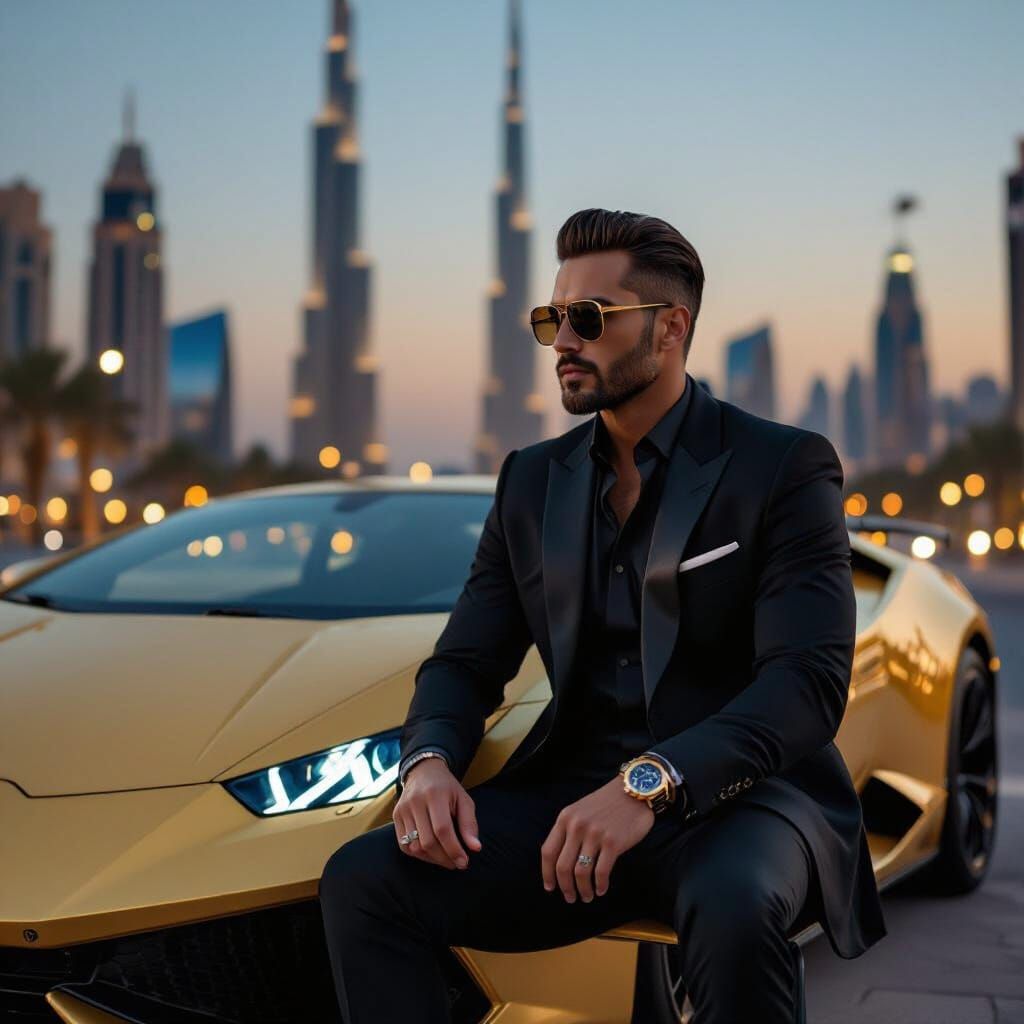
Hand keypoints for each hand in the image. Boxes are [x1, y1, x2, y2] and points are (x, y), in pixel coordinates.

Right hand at [393, 757, 481, 869]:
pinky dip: (418, 855)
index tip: (464, 862)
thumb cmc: (447, 788)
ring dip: (432, 859)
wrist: (424, 771)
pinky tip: (431, 854)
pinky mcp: (395, 816)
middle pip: (427, 841)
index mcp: (435, 794)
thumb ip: (469, 824)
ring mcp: (403, 809)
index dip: (453, 849)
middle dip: (444, 858)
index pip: (442, 829)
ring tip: (446, 859)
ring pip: (415, 846)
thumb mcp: (463, 799)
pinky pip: (404, 845)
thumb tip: (475, 848)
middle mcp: (415, 802)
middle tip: (456, 864)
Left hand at [540, 775, 654, 902]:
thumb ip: (568, 830)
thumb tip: (559, 861)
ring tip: (587, 897)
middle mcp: (577, 826)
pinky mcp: (613, 842)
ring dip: (583, 890)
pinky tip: (601, 889)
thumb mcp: (580, 810)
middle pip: (562, 867)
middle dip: (565, 887)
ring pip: (581, 872)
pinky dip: (600, 885)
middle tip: (570, 898)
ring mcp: (595, 834)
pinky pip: (601, 872)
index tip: (550, 887)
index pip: (548, 852)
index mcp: (565, 818)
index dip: (547, 874)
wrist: (633, 790)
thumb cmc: (606, 803)